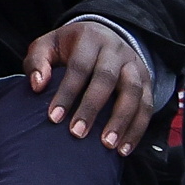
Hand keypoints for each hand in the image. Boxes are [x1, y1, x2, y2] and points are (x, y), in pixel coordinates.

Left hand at [26, 17, 158, 154]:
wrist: (104, 35)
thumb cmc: (70, 47)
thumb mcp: (48, 45)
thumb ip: (38, 62)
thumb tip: (37, 85)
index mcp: (90, 38)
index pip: (79, 66)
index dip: (67, 92)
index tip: (54, 117)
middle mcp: (115, 50)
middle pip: (107, 78)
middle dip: (92, 108)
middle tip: (77, 133)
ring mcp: (134, 65)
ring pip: (133, 92)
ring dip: (121, 121)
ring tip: (107, 145)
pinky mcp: (147, 82)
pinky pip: (147, 106)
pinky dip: (137, 129)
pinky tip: (124, 149)